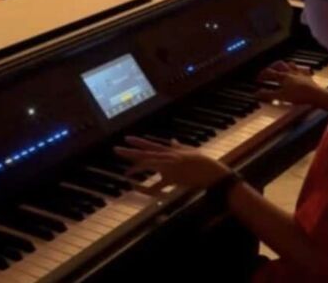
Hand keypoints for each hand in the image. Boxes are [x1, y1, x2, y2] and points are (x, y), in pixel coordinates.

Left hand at [115, 136, 230, 188]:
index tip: (126, 138)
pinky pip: (156, 185)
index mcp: (170, 151)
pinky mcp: (173, 178)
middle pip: (145, 153)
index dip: (138, 142)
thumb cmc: (202, 162)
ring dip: (136, 168)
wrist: (212, 172)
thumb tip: (172, 140)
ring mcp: (169, 166)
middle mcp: (167, 156)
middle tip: (116, 149)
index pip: (150, 145)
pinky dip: (147, 188)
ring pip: (149, 165)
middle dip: (130, 151)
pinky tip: (138, 188)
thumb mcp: (189, 150)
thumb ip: (178, 146)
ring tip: (126, 172)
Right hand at [255, 61, 323, 104]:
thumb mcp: (281, 97)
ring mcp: (300, 73)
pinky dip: (300, 69)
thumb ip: (268, 95)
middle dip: (273, 66)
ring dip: (286, 65)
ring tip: (283, 67)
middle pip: (279, 64)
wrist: (316, 95)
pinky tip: (300, 71)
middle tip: (269, 69)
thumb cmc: (298, 95)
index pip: (269, 73)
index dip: (262, 75)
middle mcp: (291, 72)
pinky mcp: (308, 77)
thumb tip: (256, 94)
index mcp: (283, 76)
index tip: (258, 78)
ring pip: (291, 64)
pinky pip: (303, 69)